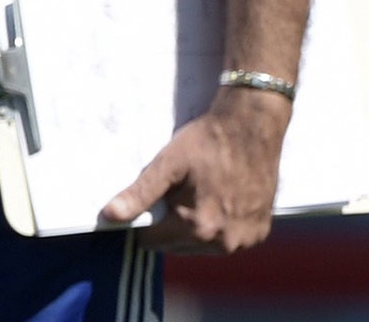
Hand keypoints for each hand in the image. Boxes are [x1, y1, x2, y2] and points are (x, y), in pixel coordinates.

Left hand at [101, 85, 290, 252]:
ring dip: (199, 227)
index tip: (162, 197)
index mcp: (197, 227)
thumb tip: (109, 216)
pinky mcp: (259, 234)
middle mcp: (223, 242)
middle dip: (175, 224)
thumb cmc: (209, 139)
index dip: (151, 219)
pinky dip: (224, 226)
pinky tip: (227, 199)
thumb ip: (139, 193)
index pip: (152, 241)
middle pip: (178, 246)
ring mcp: (244, 240)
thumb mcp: (169, 162)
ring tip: (206, 193)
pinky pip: (229, 240)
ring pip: (203, 246)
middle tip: (185, 190)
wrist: (253, 123)